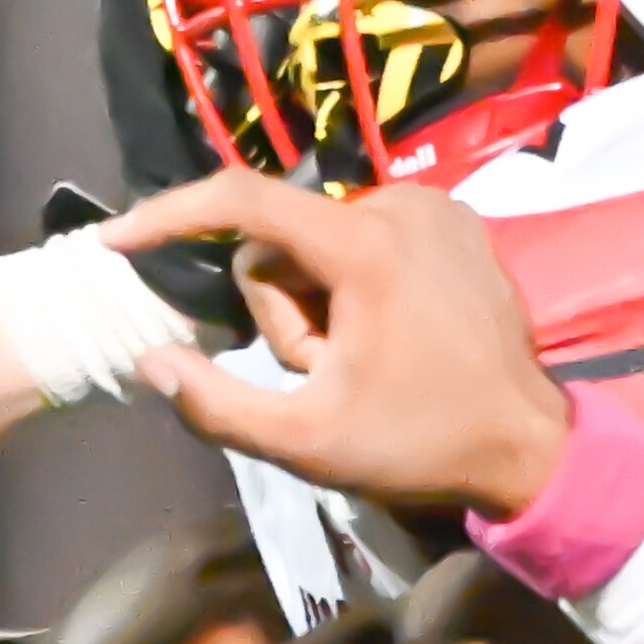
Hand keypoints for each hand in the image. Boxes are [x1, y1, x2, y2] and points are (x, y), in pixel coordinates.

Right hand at [124, 168, 576, 518]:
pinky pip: (364, 236)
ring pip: (318, 241)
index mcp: (364, 246)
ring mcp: (434, 206)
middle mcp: (399, 204)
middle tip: (326, 374)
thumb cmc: (419, 441)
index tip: (115, 239)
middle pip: (281, 242)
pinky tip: (388, 334)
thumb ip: (216, 404)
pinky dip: (354, 283)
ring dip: (318, 303)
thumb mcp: (305, 441)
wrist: (528, 444)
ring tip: (362, 360)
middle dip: (284, 310)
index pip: (241, 199)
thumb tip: (151, 361)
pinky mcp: (454, 220)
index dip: (167, 214)